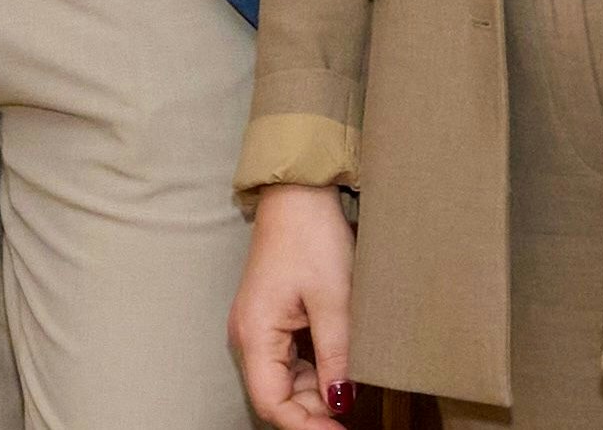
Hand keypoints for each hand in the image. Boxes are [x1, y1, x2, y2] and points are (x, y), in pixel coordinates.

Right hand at [231, 183, 357, 429]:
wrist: (297, 195)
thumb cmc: (311, 238)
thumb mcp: (333, 301)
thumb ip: (336, 357)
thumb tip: (339, 403)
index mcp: (256, 333)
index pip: (272, 402)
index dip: (305, 426)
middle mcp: (248, 336)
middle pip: (277, 395)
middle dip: (313, 411)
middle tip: (353, 414)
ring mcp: (258, 327)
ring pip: (284, 379)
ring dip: (316, 391)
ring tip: (351, 387)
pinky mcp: (271, 318)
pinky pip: (288, 359)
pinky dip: (314, 370)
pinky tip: (339, 366)